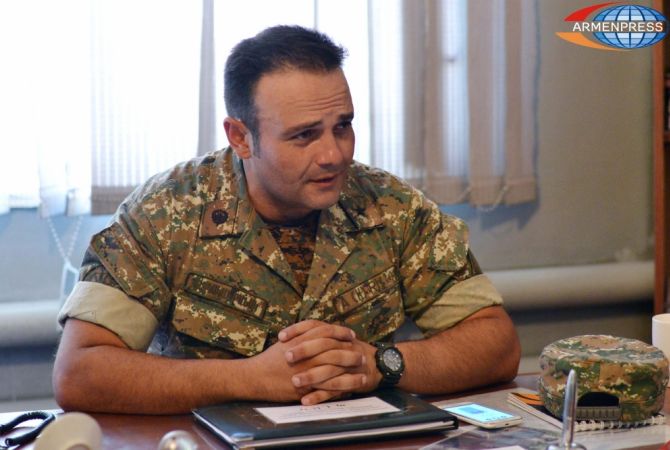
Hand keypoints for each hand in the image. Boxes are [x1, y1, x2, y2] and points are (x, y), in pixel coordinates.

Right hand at [242, 320, 365, 402]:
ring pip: (333, 369)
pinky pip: (326, 387)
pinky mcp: (304, 386)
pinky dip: (340, 388)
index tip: (351, 334)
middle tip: (361, 353)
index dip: (340, 332)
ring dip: (350, 371)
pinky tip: (350, 389)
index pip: (326, 332)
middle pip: (334, 349)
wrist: (255, 377)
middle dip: (350, 351)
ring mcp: (305, 370)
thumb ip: (302, 334)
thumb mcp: (286, 341)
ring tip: (362, 372)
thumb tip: (318, 330)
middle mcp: (305, 353)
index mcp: (301, 340)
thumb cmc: (270, 359)